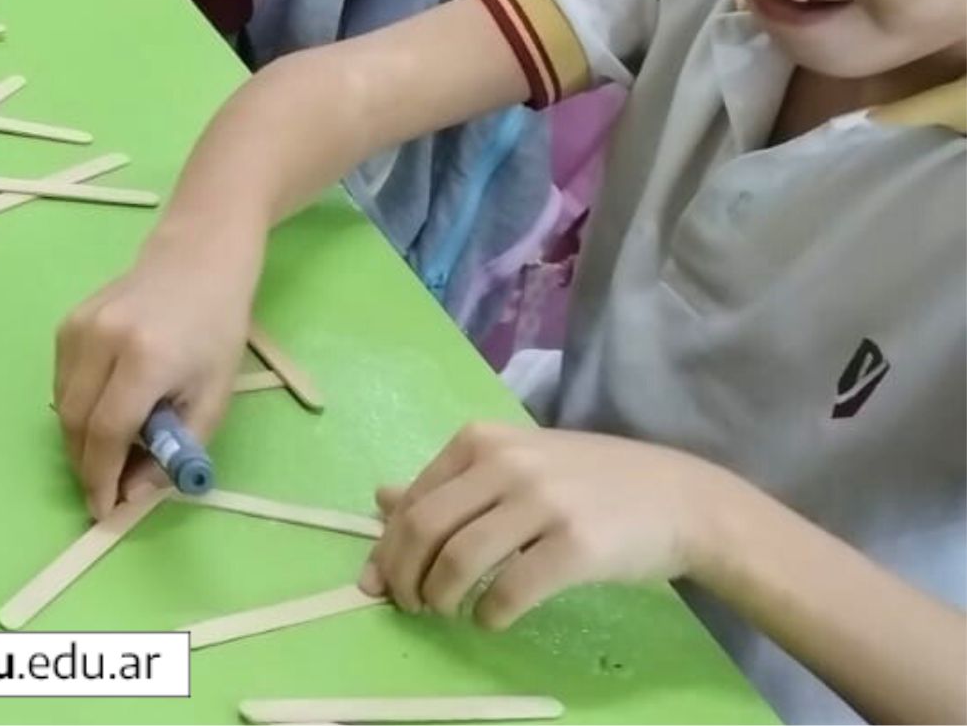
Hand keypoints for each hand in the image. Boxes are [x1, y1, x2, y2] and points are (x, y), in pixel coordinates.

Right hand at [53, 222, 263, 518]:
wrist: (196, 261)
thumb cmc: (216, 331)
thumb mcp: (213, 399)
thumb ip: (176, 452)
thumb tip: (133, 494)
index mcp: (145, 359)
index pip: (106, 433)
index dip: (101, 478)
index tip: (104, 510)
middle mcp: (102, 340)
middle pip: (75, 423)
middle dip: (86, 466)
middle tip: (107, 489)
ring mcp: (78, 327)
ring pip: (62, 406)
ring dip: (79, 441)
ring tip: (109, 454)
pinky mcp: (67, 323)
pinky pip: (61, 383)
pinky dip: (76, 410)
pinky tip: (103, 413)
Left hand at [361, 424, 726, 628]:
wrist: (678, 497)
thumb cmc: (589, 482)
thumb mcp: (514, 464)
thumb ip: (450, 483)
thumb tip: (380, 498)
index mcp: (482, 441)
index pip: (413, 500)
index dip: (386, 547)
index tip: (379, 581)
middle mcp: (506, 464)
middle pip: (425, 528)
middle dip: (404, 576)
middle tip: (409, 605)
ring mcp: (543, 502)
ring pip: (459, 560)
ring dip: (440, 597)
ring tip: (446, 611)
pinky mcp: (576, 546)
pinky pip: (510, 589)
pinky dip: (489, 613)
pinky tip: (491, 618)